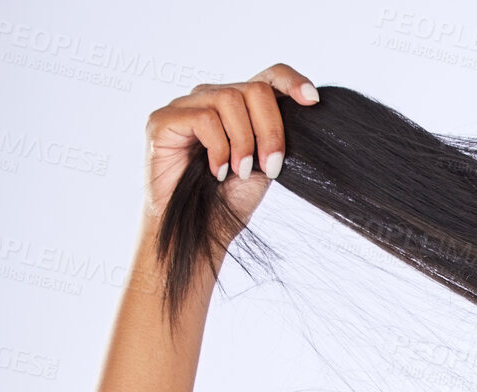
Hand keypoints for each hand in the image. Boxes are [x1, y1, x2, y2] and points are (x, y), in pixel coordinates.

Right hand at [141, 62, 319, 231]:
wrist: (201, 230)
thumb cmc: (231, 199)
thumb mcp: (266, 163)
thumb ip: (276, 135)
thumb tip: (304, 112)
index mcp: (240, 106)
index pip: (269, 76)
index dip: (292, 81)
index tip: (313, 101)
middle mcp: (211, 97)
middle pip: (255, 90)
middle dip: (271, 130)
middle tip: (271, 166)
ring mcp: (185, 105)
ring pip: (230, 99)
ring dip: (244, 142)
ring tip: (240, 172)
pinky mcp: (163, 119)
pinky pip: (204, 118)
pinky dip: (219, 148)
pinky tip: (217, 171)